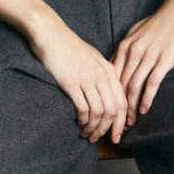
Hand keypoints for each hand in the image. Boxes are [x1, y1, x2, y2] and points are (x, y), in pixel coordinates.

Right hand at [28, 22, 127, 144]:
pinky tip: (79, 124)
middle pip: (112, 110)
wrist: (51, 34)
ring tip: (87, 135)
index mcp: (108, 70)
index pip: (122, 101)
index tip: (117, 134)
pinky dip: (83, 121)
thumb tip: (108, 96)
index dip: (121, 121)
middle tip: (100, 139)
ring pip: (99, 112)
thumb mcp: (93, 58)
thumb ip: (103, 75)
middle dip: (108, 129)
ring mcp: (86, 79)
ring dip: (94, 128)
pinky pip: (83, 108)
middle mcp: (101, 75)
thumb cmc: (70, 47)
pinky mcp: (70, 82)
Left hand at [110, 0, 173, 127]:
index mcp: (125, 46)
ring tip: (129, 122)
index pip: (111, 75)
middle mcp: (133, 52)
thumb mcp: (138, 31)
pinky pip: (151, 83)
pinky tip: (145, 110)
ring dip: (131, 107)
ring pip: (133, 87)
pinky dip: (146, 99)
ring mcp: (147, 56)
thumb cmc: (161, 20)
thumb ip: (129, 47)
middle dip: (117, 106)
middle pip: (120, 85)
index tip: (108, 108)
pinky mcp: (163, 60)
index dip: (109, 95)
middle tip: (115, 122)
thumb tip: (121, 61)